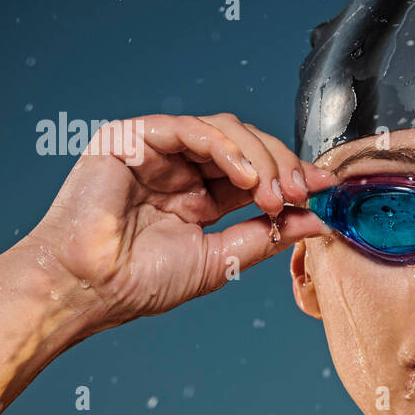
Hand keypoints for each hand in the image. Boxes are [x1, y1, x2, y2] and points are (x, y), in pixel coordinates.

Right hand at [21, 113, 334, 330]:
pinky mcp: (132, 137)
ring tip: (273, 192)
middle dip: (283, 166)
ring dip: (260, 158)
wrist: (87, 288)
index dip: (293, 176)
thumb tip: (316, 222)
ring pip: (226, 130)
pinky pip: (190, 127)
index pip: (258, 173)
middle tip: (302, 193)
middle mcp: (181, 168)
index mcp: (200, 196)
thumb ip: (268, 235)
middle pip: (249, 145)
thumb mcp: (222, 259)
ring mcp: (157, 150)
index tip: (327, 189)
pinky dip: (225, 146)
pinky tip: (244, 175)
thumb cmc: (138, 282)